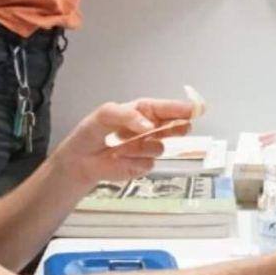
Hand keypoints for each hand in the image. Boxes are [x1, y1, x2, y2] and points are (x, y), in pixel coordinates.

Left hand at [49, 97, 201, 185]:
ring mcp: (148, 148)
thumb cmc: (91, 132)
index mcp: (143, 112)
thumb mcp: (106, 114)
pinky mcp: (143, 166)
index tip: (196, 109)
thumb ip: (127, 115)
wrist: (79, 159)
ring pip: (159, 147)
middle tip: (180, 127)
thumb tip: (148, 127)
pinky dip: (132, 160)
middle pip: (175, 127)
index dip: (182, 108)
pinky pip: (147, 163)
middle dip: (177, 127)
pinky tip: (118, 158)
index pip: (166, 108)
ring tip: (121, 145)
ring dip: (141, 146)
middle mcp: (150, 129)